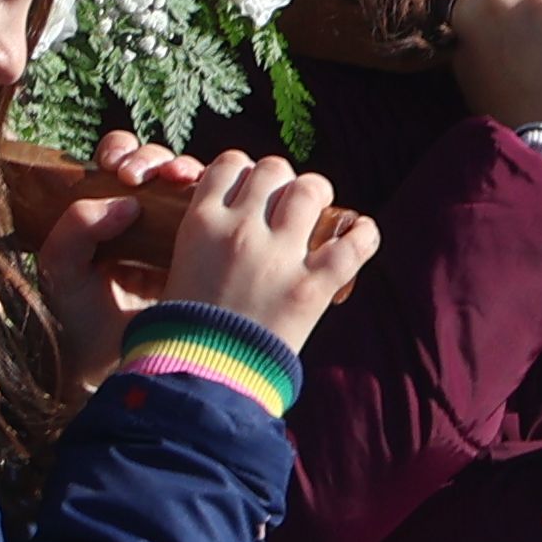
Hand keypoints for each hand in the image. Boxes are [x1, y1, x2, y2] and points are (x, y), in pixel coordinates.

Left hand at [26, 133, 210, 386]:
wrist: (112, 368)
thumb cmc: (80, 319)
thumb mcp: (62, 271)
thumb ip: (74, 231)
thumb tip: (125, 202)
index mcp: (109, 212)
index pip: (120, 163)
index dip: (124, 153)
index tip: (120, 169)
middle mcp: (146, 218)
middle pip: (160, 168)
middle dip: (157, 160)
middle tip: (147, 177)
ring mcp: (179, 237)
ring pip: (193, 187)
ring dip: (190, 173)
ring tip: (181, 181)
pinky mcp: (207, 258)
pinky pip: (222, 222)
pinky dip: (223, 205)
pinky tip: (218, 209)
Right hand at [154, 149, 373, 353]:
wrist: (202, 377)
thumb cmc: (183, 331)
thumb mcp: (177, 269)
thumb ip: (201, 239)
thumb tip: (220, 219)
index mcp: (202, 222)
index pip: (229, 164)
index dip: (244, 171)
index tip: (249, 187)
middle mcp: (240, 228)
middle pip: (273, 169)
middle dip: (282, 180)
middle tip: (285, 201)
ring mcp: (279, 255)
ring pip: (310, 191)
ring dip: (317, 196)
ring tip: (319, 210)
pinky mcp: (313, 285)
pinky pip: (353, 244)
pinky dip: (364, 234)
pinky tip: (361, 232)